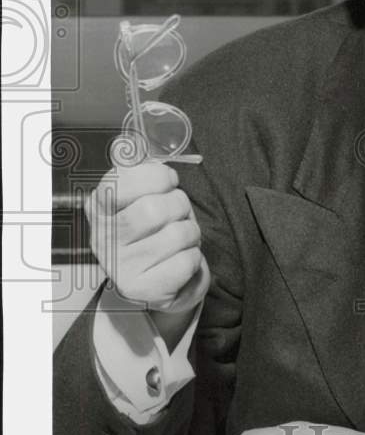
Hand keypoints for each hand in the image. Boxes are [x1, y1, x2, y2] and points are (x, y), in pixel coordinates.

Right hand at [85, 163, 209, 341]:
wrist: (162, 281)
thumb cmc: (156, 230)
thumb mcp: (144, 195)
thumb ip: (139, 169)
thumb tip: (129, 144)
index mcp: (99, 207)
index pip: (122, 180)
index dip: (157, 178)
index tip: (167, 184)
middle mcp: (102, 238)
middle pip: (155, 208)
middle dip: (181, 206)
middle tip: (178, 215)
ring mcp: (120, 267)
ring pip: (177, 234)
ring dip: (191, 233)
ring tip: (181, 240)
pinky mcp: (144, 290)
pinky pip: (187, 261)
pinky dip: (194, 258)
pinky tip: (180, 261)